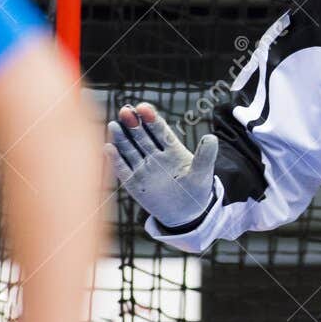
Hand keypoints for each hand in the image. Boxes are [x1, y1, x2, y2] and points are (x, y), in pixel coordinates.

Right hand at [108, 103, 218, 228]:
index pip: (160, 131)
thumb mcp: (202, 173)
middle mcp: (155, 155)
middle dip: (134, 124)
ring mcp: (143, 168)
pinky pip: (123, 169)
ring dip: (122, 138)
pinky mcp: (134, 183)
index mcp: (171, 149)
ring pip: (130, 149)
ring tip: (114, 125)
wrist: (186, 214)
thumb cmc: (196, 190)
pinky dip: (115, 160)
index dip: (152, 119)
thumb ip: (205, 156)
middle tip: (126, 110)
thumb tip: (212, 137)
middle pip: (142, 136)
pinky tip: (108, 148)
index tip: (144, 108)